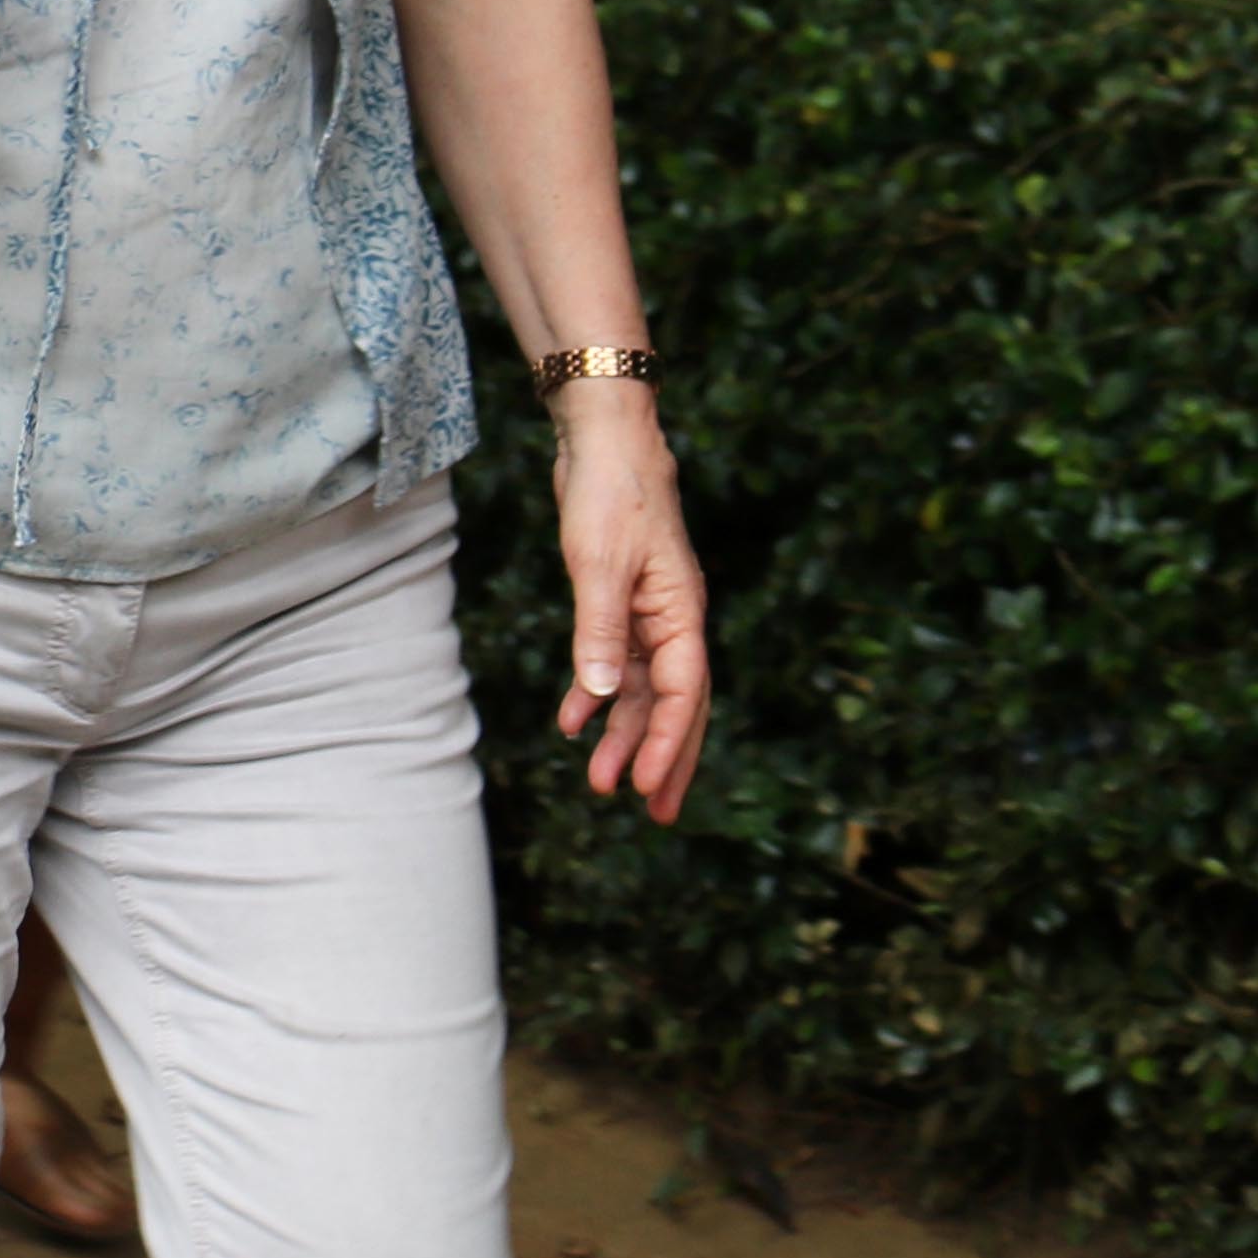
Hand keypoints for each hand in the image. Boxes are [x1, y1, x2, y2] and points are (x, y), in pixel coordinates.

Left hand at [547, 388, 710, 822]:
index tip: (648, 789)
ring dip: (624, 733)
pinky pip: (615, 662)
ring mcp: (648, 613)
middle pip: (675, 705)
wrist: (603, 442)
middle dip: (663, 759)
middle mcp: (673, 621)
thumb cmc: (611, 495)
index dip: (667, 744)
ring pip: (642, 689)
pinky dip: (595, 692)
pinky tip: (575, 722)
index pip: (683, 696)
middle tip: (655, 815)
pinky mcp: (621, 601)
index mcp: (682, 615)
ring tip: (603, 782)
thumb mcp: (600, 564)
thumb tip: (603, 694)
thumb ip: (600, 629)